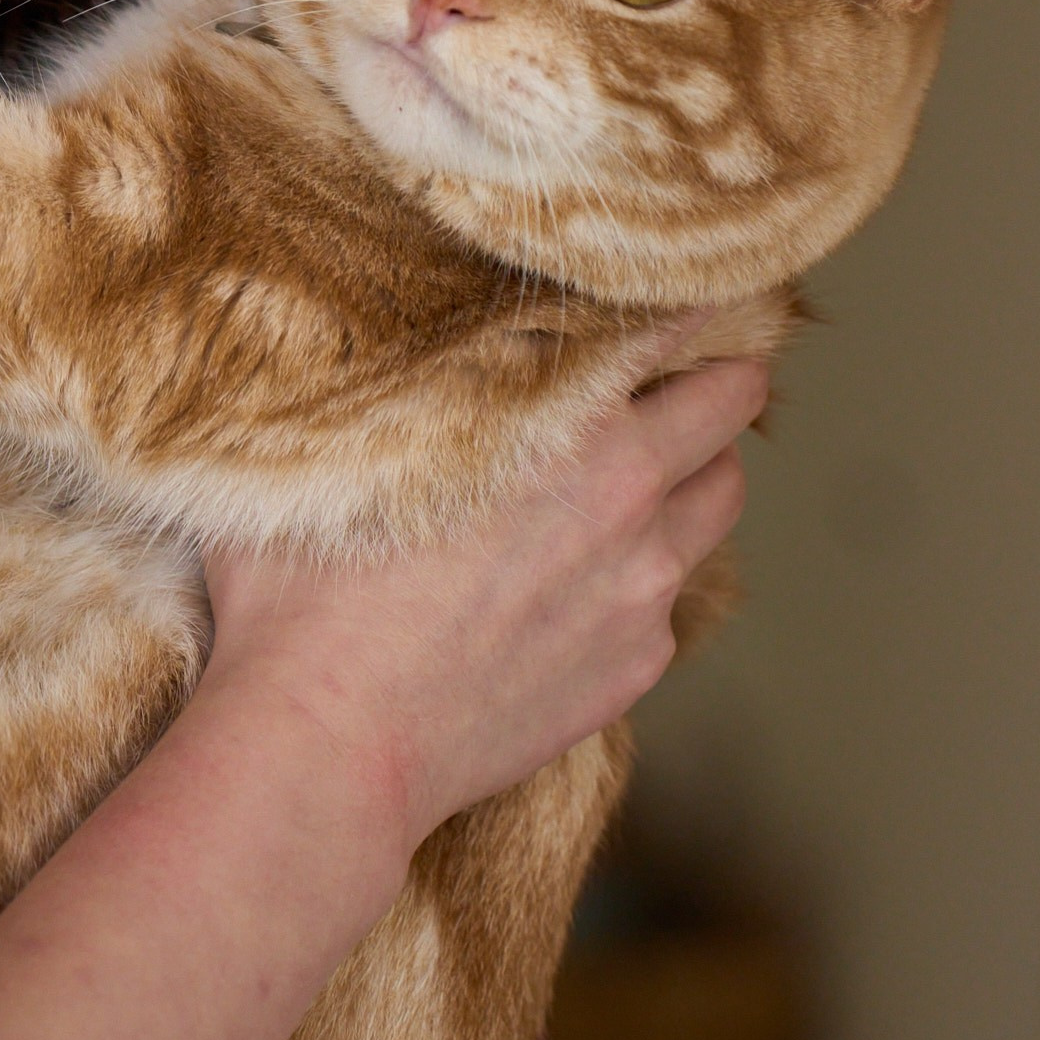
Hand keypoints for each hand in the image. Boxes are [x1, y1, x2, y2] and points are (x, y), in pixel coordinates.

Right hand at [201, 344, 764, 857]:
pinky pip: (668, 596)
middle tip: (661, 375)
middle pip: (732, 409)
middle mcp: (632, 503)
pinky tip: (575, 577)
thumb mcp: (332, 444)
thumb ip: (384, 374)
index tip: (660, 292)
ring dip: (690, 475)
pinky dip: (642, 572)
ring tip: (631, 473)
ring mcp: (642, 594)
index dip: (677, 301)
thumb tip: (372, 320)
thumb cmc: (308, 593)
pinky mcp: (632, 668)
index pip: (681, 325)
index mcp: (571, 426)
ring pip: (717, 503)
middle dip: (708, 381)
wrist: (328, 747)